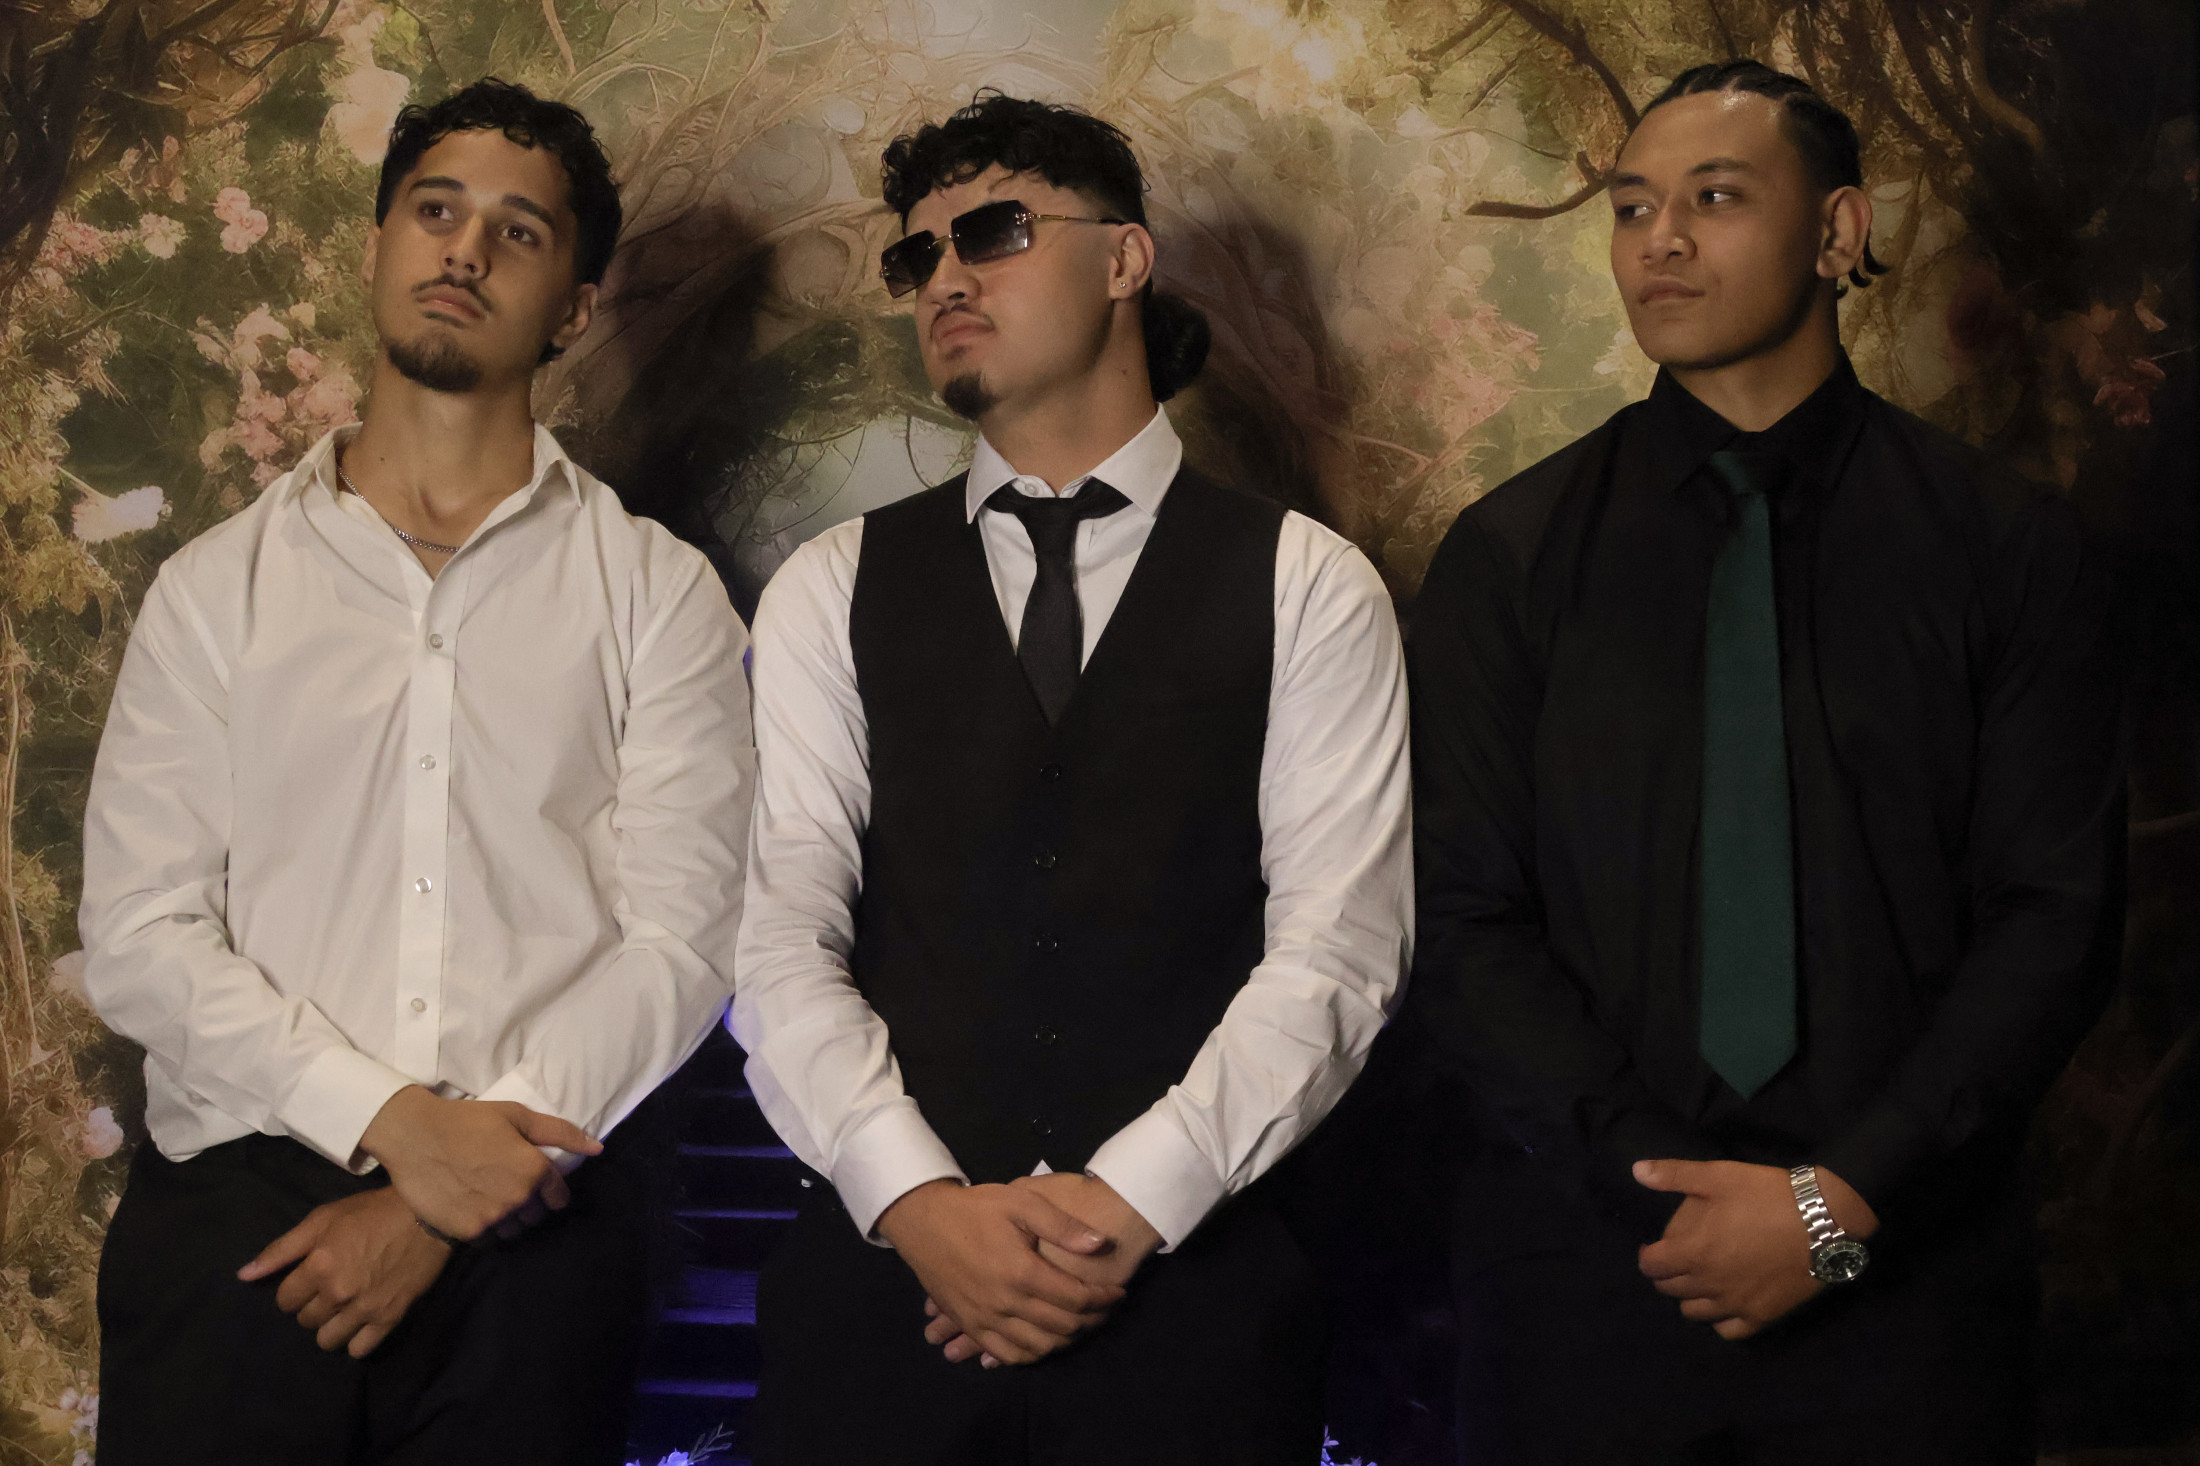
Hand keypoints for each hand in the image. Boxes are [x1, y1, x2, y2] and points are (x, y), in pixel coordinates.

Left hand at [238, 1187, 449, 1356]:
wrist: (427, 1215)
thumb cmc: (372, 1212)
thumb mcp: (323, 1219)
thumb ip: (282, 1249)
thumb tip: (244, 1275)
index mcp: (319, 1266)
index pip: (284, 1300)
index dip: (294, 1288)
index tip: (309, 1277)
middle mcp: (338, 1292)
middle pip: (305, 1320)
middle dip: (313, 1305)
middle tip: (330, 1287)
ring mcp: (365, 1308)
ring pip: (327, 1340)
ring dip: (330, 1326)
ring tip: (343, 1308)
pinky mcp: (389, 1318)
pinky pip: (359, 1349)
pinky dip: (356, 1340)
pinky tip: (360, 1322)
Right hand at [358, 1085, 600, 1241]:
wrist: (415, 1135)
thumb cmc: (468, 1120)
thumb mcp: (518, 1116)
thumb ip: (562, 1133)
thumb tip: (598, 1149)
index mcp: (534, 1170)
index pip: (559, 1198)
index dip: (549, 1190)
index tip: (534, 1183)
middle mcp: (517, 1199)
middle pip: (536, 1217)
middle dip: (529, 1205)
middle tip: (507, 1185)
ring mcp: (491, 1218)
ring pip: (513, 1231)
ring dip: (508, 1220)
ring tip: (489, 1197)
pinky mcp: (465, 1232)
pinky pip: (488, 1240)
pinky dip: (485, 1228)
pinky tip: (472, 1207)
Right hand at [924, 1172, 1164, 1364]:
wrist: (923, 1221)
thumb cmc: (975, 1208)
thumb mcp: (1021, 1201)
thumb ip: (1062, 1226)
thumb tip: (1100, 1244)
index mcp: (1022, 1272)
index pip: (1077, 1299)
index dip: (1104, 1299)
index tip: (1118, 1292)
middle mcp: (1006, 1303)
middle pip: (1062, 1327)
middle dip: (1092, 1321)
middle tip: (1106, 1309)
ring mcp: (985, 1319)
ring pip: (1038, 1347)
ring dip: (1066, 1341)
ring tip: (1080, 1324)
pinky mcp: (970, 1325)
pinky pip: (1006, 1354)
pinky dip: (1031, 1354)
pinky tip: (1043, 1342)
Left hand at [1633, 1159, 1878, 1339]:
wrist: (1824, 1221)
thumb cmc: (1767, 1195)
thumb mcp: (1718, 1175)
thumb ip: (1674, 1175)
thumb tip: (1637, 1171)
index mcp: (1692, 1252)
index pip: (1651, 1266)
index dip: (1647, 1257)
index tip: (1652, 1249)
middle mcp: (1709, 1284)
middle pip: (1670, 1290)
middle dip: (1667, 1275)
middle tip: (1677, 1261)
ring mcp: (1735, 1304)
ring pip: (1695, 1313)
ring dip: (1690, 1298)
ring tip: (1700, 1281)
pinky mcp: (1762, 1316)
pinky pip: (1729, 1331)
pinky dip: (1721, 1321)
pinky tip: (1725, 1305)